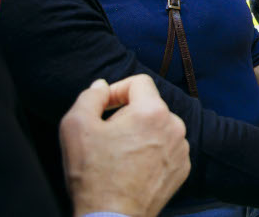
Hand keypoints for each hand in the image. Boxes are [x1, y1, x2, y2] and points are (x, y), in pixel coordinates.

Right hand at [60, 76, 189, 216]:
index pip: (139, 82)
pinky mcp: (182, 168)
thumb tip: (102, 86)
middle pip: (149, 106)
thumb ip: (90, 96)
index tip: (103, 108)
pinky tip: (134, 167)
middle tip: (108, 136)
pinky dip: (152, 152)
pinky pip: (167, 148)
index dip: (117, 90)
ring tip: (120, 154)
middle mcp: (175, 126)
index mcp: (153, 111)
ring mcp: (181, 149)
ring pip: (159, 127)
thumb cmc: (93, 174)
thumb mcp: (76, 126)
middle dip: (128, 115)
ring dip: (141, 133)